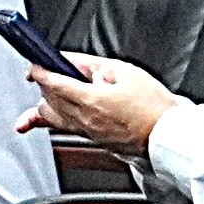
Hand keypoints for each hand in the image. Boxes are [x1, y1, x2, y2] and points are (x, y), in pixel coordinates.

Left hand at [21, 52, 179, 150]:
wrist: (169, 138)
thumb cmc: (155, 108)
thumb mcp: (126, 72)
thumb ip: (94, 65)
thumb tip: (75, 62)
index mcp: (89, 100)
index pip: (51, 83)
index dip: (38, 72)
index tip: (33, 65)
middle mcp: (82, 119)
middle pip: (47, 100)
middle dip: (43, 84)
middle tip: (45, 71)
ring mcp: (87, 132)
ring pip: (52, 117)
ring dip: (46, 102)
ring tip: (47, 91)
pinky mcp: (94, 140)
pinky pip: (64, 128)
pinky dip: (52, 119)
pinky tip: (46, 117)